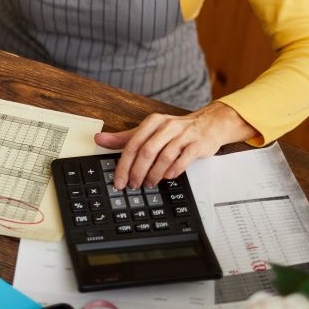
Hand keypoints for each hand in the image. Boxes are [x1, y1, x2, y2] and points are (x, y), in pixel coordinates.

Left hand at [95, 102, 257, 189]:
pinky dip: (173, 171)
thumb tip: (99, 138)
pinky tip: (168, 177)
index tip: (119, 180)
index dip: (124, 165)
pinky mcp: (197, 144)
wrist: (209, 124)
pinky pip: (183, 159)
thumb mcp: (149, 131)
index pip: (132, 144)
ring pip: (164, 157)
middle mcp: (167, 126)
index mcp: (153, 122)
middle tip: (133, 185)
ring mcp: (183, 135)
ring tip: (149, 184)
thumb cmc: (176, 130)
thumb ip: (125, 137)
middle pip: (146, 151)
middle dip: (137, 172)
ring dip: (154, 174)